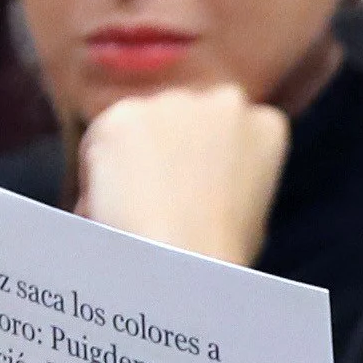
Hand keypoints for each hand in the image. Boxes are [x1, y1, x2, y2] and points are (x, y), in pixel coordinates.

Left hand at [74, 84, 287, 265]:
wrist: (186, 261)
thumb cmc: (222, 256)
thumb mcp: (252, 211)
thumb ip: (231, 179)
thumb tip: (201, 184)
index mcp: (266, 125)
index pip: (228, 127)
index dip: (202, 157)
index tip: (189, 187)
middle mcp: (224, 101)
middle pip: (183, 117)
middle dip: (167, 147)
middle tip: (156, 200)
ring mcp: (173, 104)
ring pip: (140, 126)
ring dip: (131, 159)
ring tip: (134, 212)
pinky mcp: (124, 115)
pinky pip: (99, 143)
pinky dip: (96, 174)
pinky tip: (112, 207)